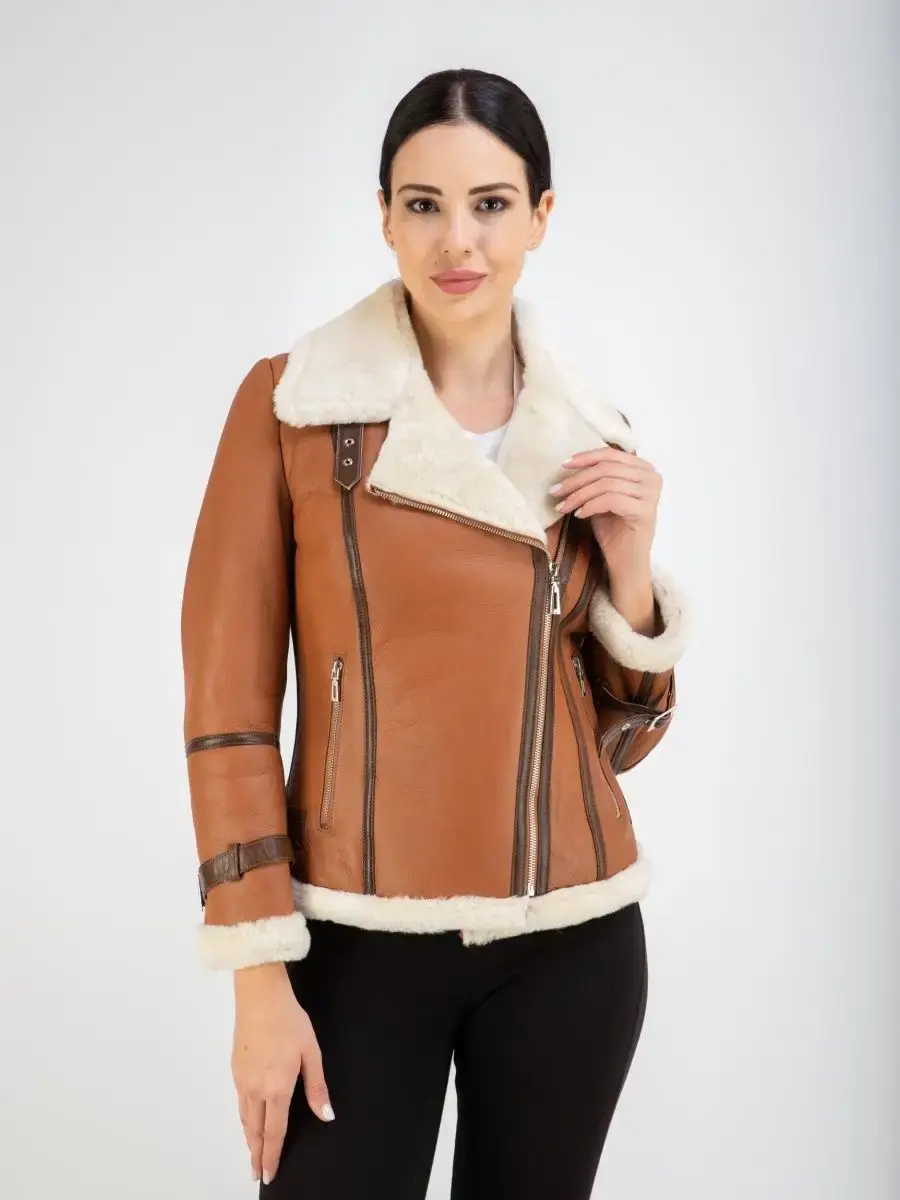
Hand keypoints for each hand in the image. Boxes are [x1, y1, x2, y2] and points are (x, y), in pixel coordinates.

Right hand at [232, 962, 334, 1184]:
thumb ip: (317, 1087)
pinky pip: (239, 1102)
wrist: (259, 996)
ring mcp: (242, 1079)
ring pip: (244, 1117)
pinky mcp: (235, 1068)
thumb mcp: (312, 1052)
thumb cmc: (290, 1021)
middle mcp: (255, 1089)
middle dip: (256, 1153)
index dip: (272, 1155)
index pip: (274, 1131)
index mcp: (276, 1088)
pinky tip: (247, 1118)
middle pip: (254, 1130)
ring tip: (253, 1151)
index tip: (270, 1174)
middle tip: (257, 1173)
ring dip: (248, 1137)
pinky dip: (243, 1118)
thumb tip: (326, 1115)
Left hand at [550, 446, 660, 576]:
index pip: (611, 454)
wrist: (626, 561)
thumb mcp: (601, 496)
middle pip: (606, 469)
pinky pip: (611, 500)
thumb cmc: (613, 529)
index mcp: (644, 468)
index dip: (585, 457)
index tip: (563, 465)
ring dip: (579, 495)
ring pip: (606, 484)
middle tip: (556, 491)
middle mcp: (652, 477)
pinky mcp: (645, 511)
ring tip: (563, 506)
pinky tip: (579, 515)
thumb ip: (594, 478)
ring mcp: (651, 494)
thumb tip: (568, 463)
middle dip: (576, 479)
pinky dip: (590, 505)